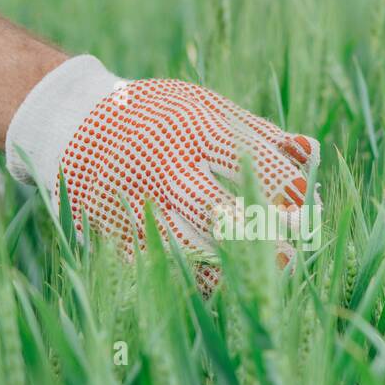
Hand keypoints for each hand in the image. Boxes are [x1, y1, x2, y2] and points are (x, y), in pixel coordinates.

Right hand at [5, 57, 318, 292]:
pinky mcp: (113, 233)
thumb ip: (258, 131)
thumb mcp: (205, 106)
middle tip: (295, 249)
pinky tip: (220, 277)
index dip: (291, 192)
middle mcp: (164, 168)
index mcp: (192, 129)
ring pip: (192, 250)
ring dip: (234, 266)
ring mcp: (136, 205)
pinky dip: (194, 278)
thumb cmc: (156, 114)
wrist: (74, 123)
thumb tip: (311, 153)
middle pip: (224, 214)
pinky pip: (159, 268)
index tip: (309, 207)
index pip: (255, 165)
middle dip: (268, 237)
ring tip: (264, 272)